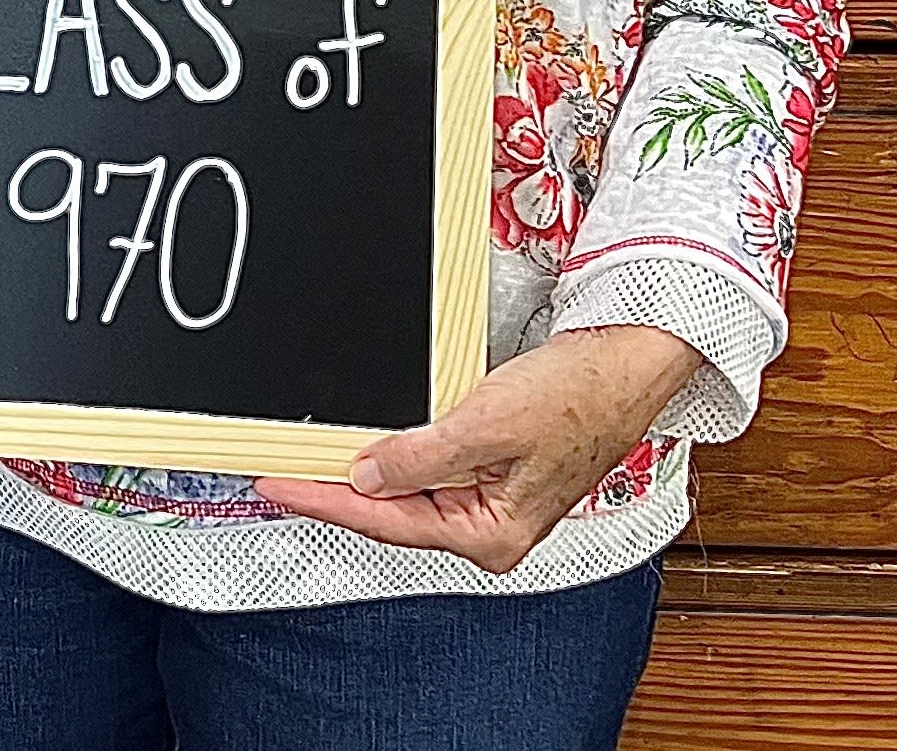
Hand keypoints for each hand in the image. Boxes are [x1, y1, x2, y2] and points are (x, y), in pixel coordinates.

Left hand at [255, 325, 700, 573]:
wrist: (621, 362)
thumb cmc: (576, 395)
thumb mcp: (487, 424)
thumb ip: (419, 456)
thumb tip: (364, 476)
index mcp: (492, 533)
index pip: (386, 522)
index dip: (324, 500)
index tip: (276, 484)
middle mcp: (488, 525)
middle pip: (391, 510)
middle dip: (335, 489)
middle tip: (277, 467)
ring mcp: (488, 497)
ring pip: (406, 487)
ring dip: (361, 470)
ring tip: (306, 454)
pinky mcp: (489, 466)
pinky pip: (425, 463)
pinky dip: (392, 450)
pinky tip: (363, 440)